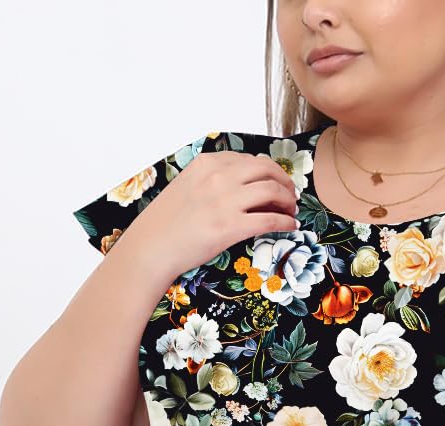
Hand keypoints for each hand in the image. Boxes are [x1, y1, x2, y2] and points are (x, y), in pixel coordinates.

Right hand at [139, 149, 298, 272]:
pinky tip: (291, 227)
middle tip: (291, 195)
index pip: (249, 160)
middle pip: (266, 169)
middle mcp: (219, 176)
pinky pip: (269, 219)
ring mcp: (225, 201)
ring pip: (271, 190)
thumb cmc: (168, 222)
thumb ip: (214, 179)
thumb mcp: (189, 186)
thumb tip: (243, 185)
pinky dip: (285, 222)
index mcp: (209, 162)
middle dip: (284, 181)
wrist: (153, 246)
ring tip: (291, 211)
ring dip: (288, 200)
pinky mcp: (230, 227)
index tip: (276, 182)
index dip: (269, 171)